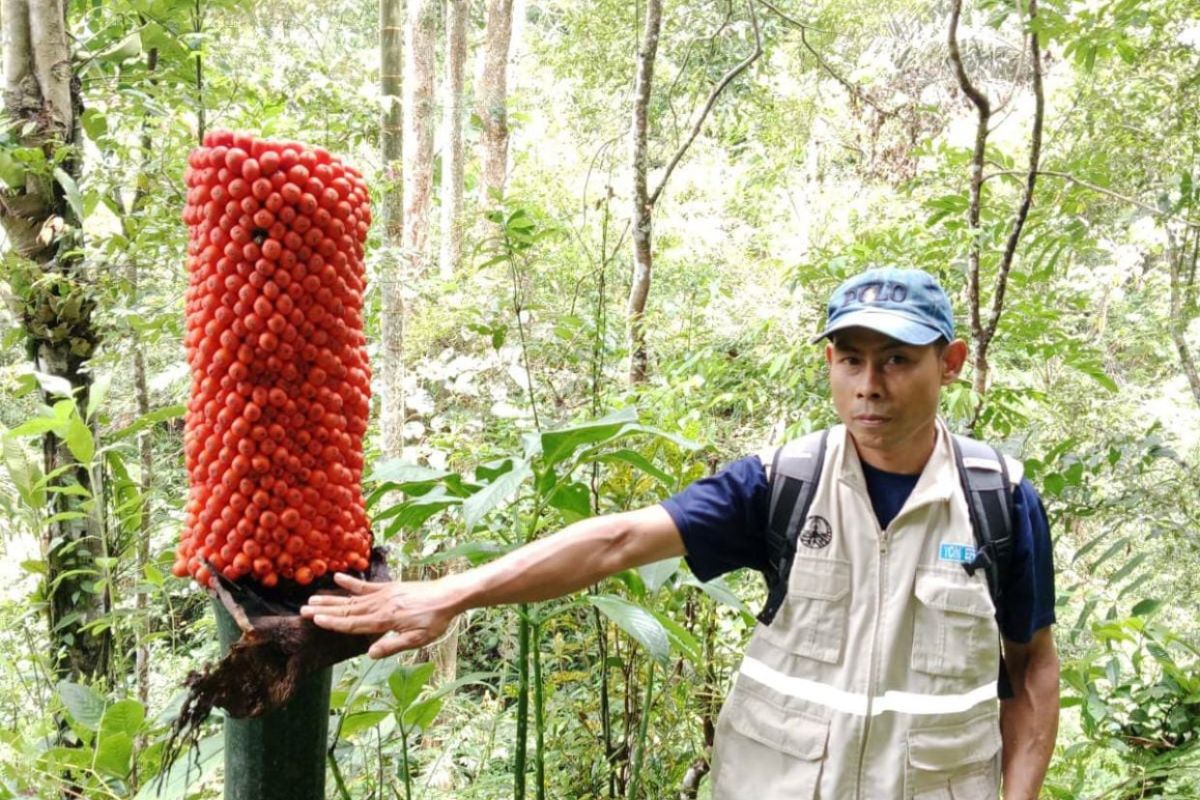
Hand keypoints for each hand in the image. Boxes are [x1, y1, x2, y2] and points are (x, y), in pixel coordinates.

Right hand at [300, 573, 462, 658]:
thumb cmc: (434, 620)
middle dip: (325, 611)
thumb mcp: (418, 639)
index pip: (353, 623)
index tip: (315, 621)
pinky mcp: (389, 587)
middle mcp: (381, 605)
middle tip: (303, 610)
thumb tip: (370, 654)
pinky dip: (351, 582)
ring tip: (312, 598)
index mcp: (385, 620)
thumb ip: (393, 646)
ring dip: (332, 599)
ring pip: (352, 598)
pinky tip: (338, 578)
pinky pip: (366, 584)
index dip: (333, 623)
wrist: (448, 595)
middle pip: (348, 610)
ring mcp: (384, 594)